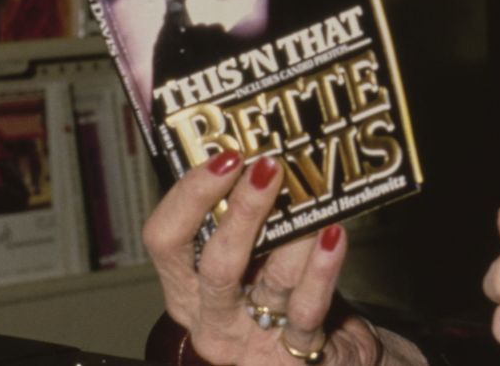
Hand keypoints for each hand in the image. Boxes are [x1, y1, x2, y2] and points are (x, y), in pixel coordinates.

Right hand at [142, 151, 421, 365]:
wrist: (329, 357)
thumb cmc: (282, 296)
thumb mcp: (252, 259)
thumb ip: (246, 220)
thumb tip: (260, 154)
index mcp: (187, 288)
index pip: (165, 240)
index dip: (190, 194)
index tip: (227, 155)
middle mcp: (212, 317)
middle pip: (215, 265)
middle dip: (243, 211)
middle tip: (268, 168)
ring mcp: (252, 340)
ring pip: (270, 283)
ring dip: (295, 237)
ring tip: (317, 202)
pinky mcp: (294, 355)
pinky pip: (307, 310)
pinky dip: (322, 269)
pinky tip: (333, 236)